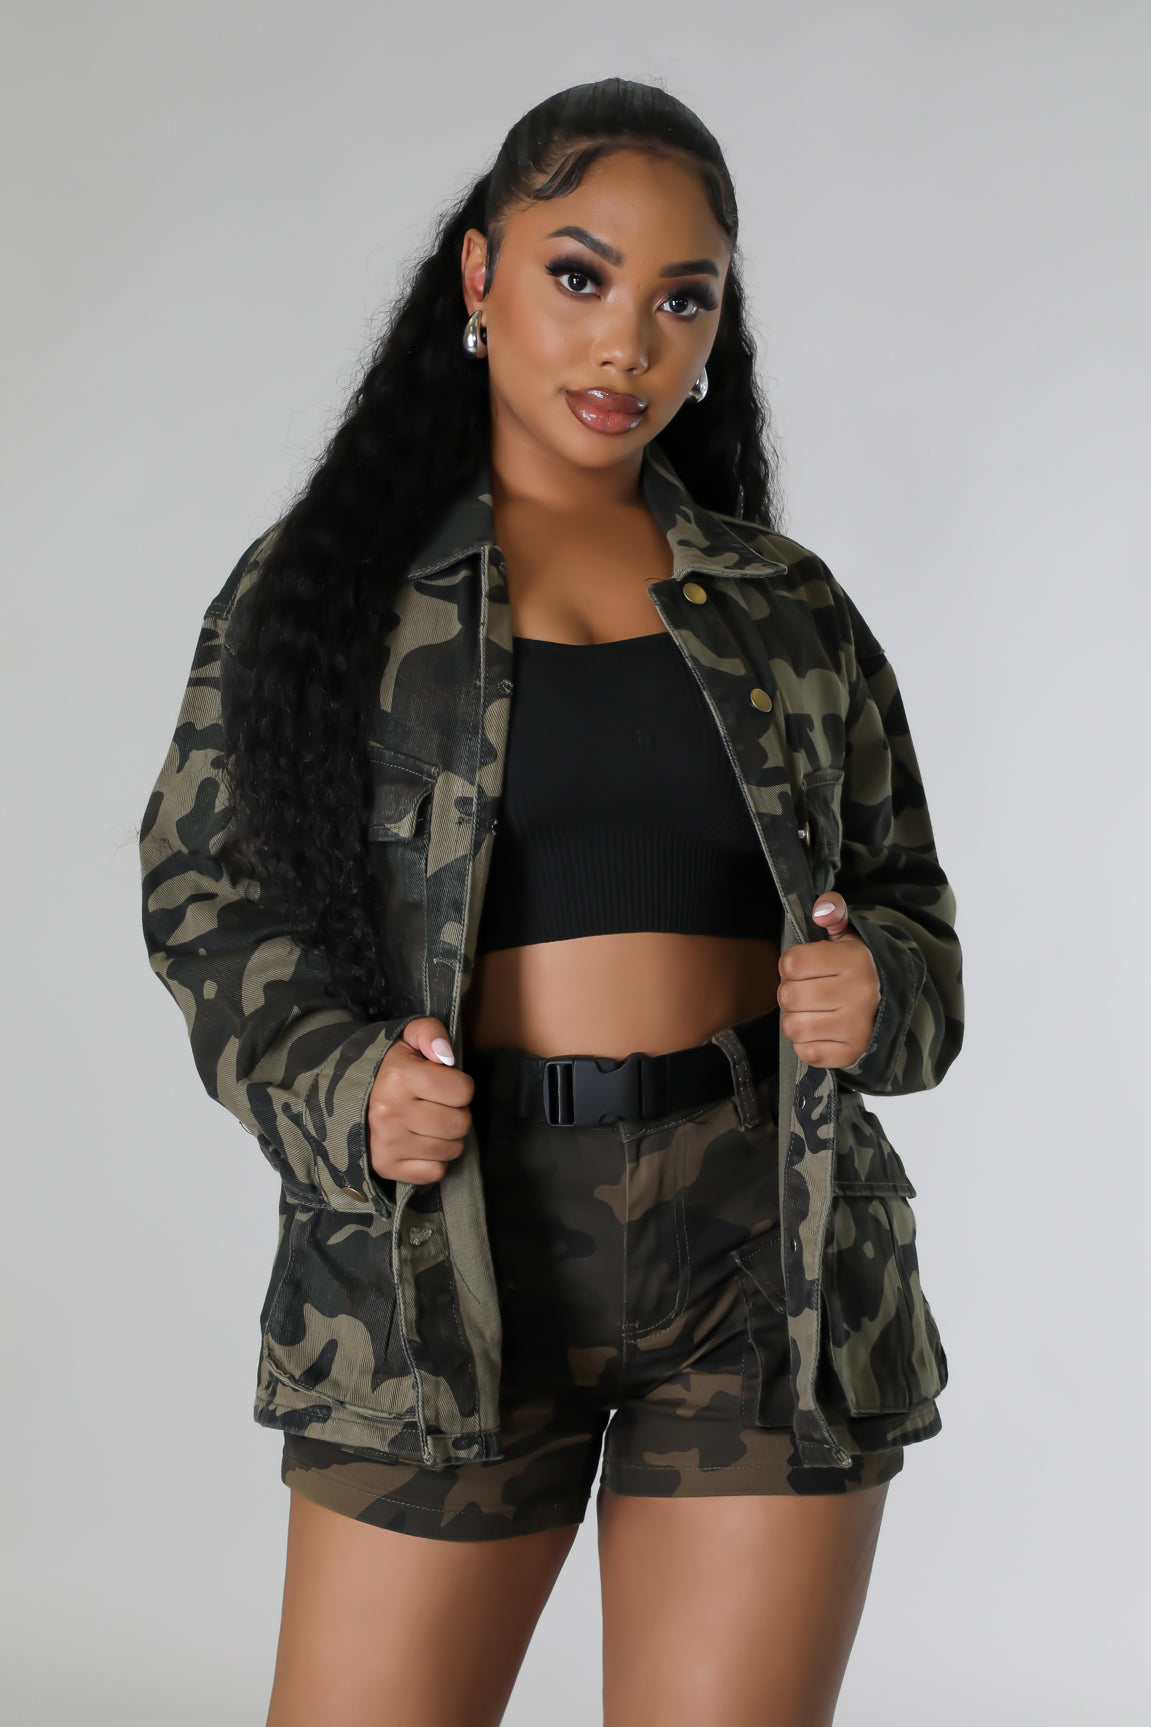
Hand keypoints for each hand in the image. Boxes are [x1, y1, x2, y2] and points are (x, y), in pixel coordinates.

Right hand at [368, 1018, 474, 1185]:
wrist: (341, 1094)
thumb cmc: (384, 1066)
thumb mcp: (405, 1037)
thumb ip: (430, 1032)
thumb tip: (446, 1055)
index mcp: (399, 1077)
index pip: (463, 1091)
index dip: (458, 1085)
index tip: (441, 1083)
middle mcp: (391, 1113)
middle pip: (460, 1124)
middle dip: (455, 1113)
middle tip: (437, 1105)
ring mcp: (387, 1144)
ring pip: (451, 1150)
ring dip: (447, 1137)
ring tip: (429, 1123)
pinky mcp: (385, 1167)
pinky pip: (434, 1172)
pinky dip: (434, 1160)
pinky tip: (420, 1143)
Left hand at [776, 892, 880, 1067]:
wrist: (887, 1004)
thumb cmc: (854, 968)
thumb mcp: (846, 934)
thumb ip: (832, 911)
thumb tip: (822, 908)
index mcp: (855, 960)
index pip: (790, 963)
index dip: (790, 965)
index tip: (805, 967)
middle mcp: (861, 994)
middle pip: (788, 997)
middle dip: (791, 993)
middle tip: (808, 991)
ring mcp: (858, 1027)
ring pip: (792, 1027)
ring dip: (796, 1020)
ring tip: (813, 1011)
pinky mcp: (852, 1053)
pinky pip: (806, 1052)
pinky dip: (807, 1043)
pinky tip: (821, 1031)